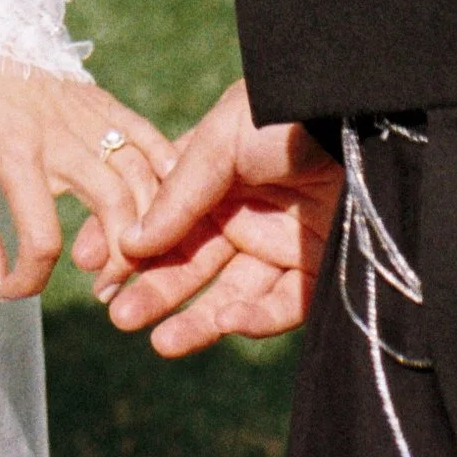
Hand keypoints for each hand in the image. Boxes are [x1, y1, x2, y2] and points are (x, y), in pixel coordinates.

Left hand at [0, 53, 175, 301]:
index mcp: (16, 152)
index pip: (40, 237)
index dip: (29, 280)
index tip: (12, 289)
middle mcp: (61, 135)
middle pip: (115, 207)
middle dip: (119, 261)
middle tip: (104, 290)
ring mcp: (90, 116)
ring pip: (142, 178)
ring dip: (147, 229)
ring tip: (128, 262)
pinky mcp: (105, 103)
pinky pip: (149, 139)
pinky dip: (168, 176)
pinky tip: (172, 209)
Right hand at [80, 77, 339, 352]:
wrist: (368, 124)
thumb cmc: (288, 114)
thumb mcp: (223, 138)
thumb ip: (178, 191)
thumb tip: (131, 241)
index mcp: (214, 172)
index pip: (158, 214)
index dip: (123, 238)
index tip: (88, 263)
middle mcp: (241, 212)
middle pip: (187, 261)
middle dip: (152, 288)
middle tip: (116, 314)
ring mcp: (277, 245)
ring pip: (227, 294)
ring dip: (192, 319)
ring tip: (158, 342)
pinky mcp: (314, 275)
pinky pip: (278, 308)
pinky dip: (251, 321)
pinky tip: (224, 322)